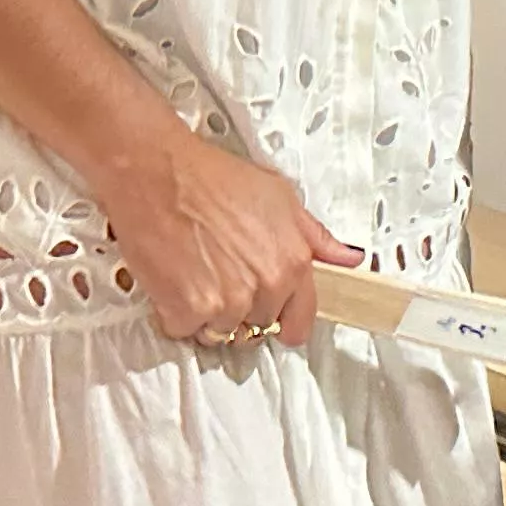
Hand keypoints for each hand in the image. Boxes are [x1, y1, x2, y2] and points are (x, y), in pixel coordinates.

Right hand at [100, 121, 360, 348]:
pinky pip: (184, 331)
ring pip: (221, 332)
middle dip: (243, 307)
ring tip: (198, 271)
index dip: (285, 318)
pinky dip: (176, 312)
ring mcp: (224, 304)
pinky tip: (175, 277)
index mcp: (292, 263)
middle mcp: (263, 288)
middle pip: (258, 326)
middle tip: (223, 272)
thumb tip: (347, 258)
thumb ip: (316, 237)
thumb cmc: (212, 178)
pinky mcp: (185, 312)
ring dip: (209, 313)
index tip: (275, 315)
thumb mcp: (280, 197)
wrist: (157, 173)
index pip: (300, 322)